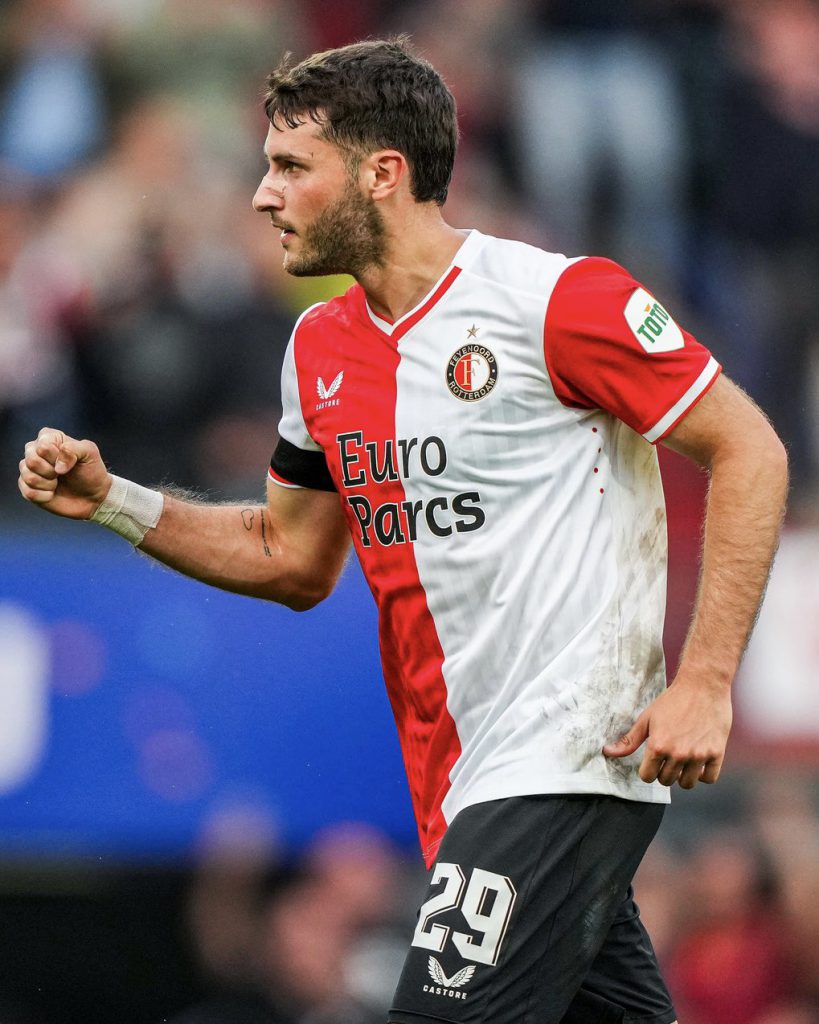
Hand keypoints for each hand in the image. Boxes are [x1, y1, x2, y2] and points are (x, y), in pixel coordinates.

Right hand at [18, 427, 112, 519]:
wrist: (92, 496)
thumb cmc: (91, 471)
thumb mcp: (90, 453)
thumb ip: (74, 448)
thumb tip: (57, 466)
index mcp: (49, 438)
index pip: (42, 446)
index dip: (57, 457)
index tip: (70, 462)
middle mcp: (35, 451)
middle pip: (31, 460)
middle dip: (51, 471)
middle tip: (62, 474)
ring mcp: (29, 469)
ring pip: (28, 476)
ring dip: (48, 484)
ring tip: (58, 483)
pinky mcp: (27, 487)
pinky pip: (28, 492)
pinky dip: (44, 496)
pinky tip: (52, 493)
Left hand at [602, 678, 732, 788]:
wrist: (703, 686)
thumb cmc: (673, 700)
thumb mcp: (647, 719)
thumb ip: (629, 740)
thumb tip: (608, 752)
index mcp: (658, 746)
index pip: (647, 777)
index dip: (647, 769)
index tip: (652, 761)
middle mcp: (678, 754)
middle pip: (666, 781)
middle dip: (664, 772)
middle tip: (667, 757)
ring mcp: (699, 755)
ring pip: (687, 783)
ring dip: (682, 775)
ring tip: (682, 760)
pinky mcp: (717, 753)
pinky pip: (709, 779)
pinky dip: (703, 774)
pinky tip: (698, 761)